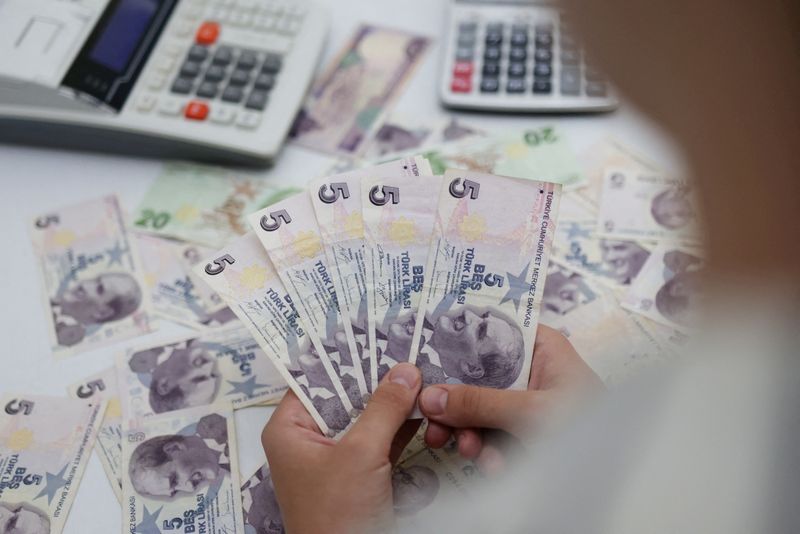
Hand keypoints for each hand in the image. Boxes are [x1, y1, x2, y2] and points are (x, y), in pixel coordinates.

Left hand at [262, 363, 422, 533]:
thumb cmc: (337, 517)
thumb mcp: (361, 453)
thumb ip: (384, 408)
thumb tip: (404, 371)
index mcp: (289, 429)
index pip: (316, 378)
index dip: (345, 357)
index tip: (375, 336)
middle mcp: (308, 439)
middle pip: (344, 395)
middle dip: (376, 379)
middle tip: (405, 353)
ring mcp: (335, 458)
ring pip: (366, 417)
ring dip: (392, 401)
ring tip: (419, 373)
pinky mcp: (359, 473)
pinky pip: (379, 439)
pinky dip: (399, 426)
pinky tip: (421, 408)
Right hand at [420, 325, 602, 473]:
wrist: (617, 479)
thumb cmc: (591, 431)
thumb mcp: (531, 412)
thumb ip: (480, 403)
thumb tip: (431, 397)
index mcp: (541, 348)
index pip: (492, 332)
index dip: (459, 343)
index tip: (427, 358)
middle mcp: (532, 372)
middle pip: (478, 377)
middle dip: (457, 405)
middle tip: (436, 424)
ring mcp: (527, 405)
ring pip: (480, 411)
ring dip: (470, 434)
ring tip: (472, 451)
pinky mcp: (524, 434)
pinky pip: (492, 436)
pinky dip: (488, 452)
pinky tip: (495, 466)